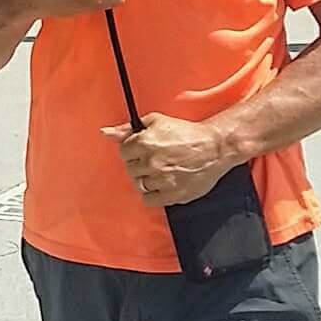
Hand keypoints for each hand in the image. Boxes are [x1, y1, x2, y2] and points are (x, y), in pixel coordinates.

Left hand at [101, 112, 238, 207]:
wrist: (215, 147)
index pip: (123, 152)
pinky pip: (149, 199)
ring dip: (146, 178)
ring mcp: (162, 180)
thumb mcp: (156, 121)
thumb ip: (128, 128)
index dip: (132, 150)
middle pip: (130, 168)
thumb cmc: (187, 133)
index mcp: (145, 142)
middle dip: (139, 163)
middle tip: (153, 159)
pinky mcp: (173, 194)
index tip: (142, 149)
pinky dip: (152, 193)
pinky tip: (160, 184)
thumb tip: (106, 132)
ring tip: (159, 171)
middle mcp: (152, 162)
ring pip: (138, 184)